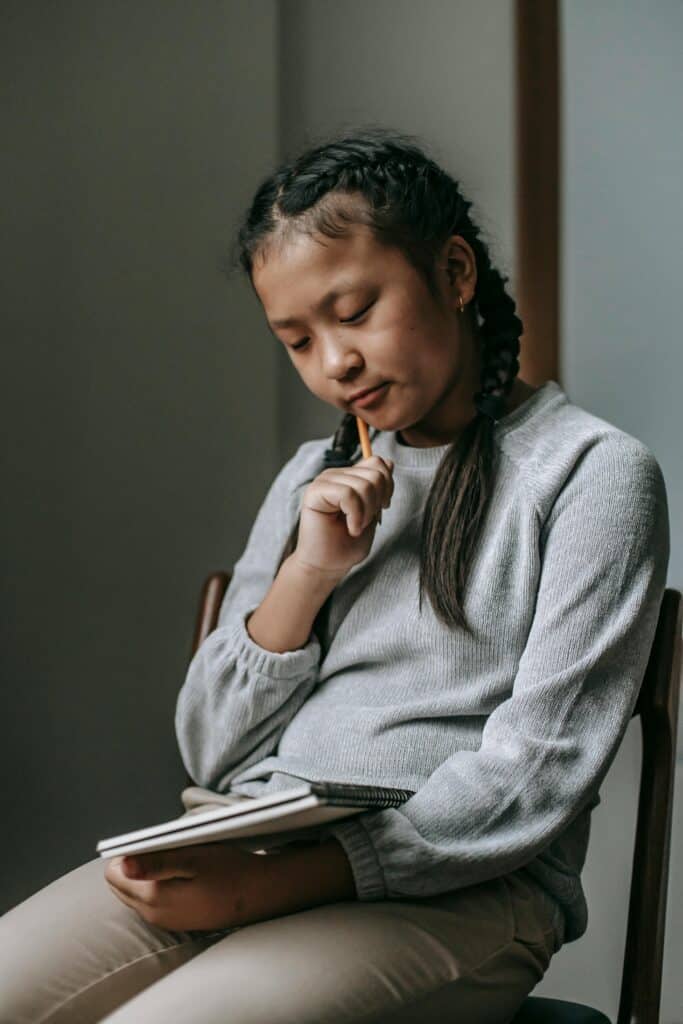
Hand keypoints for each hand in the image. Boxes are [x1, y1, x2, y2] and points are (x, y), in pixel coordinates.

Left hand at [104, 843, 267, 931]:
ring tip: (174, 861)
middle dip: (133, 865)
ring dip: (144, 876)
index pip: (113, 875)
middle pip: (120, 887)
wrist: (258, 895)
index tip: (151, 843)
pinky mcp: (174, 923)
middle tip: (164, 850)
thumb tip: (121, 864)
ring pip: (134, 895)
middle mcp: (152, 915)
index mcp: (153, 897)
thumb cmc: (228, 870)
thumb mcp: (194, 858)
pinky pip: (150, 903)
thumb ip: (155, 862)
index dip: (127, 853)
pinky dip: (155, 887)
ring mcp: (163, 922)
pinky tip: (180, 877)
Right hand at [294, 455, 394, 576]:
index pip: (377, 462)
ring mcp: (324, 481)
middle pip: (375, 473)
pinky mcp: (315, 492)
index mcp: (349, 477)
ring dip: (366, 513)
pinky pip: (348, 494)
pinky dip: (356, 516)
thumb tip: (389, 463)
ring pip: (364, 485)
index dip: (387, 485)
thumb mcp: (372, 512)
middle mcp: (335, 475)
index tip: (381, 509)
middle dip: (377, 502)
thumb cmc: (347, 544)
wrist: (327, 566)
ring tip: (356, 527)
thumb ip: (379, 488)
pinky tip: (351, 528)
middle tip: (365, 521)